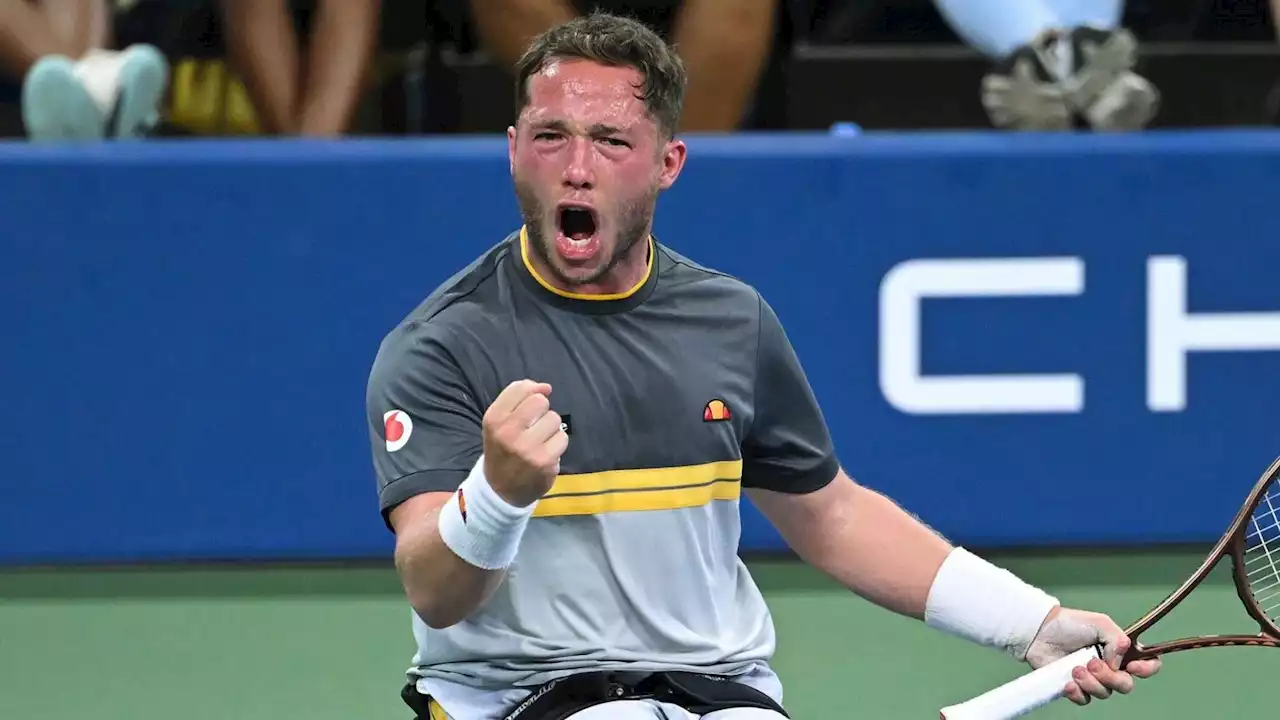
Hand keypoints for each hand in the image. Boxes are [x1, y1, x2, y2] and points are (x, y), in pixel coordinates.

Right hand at [482, 380, 567, 506]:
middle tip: (534, 427)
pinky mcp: (544, 461)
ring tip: (539, 441)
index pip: (521, 388)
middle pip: (540, 401)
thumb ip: (519, 399)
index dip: (532, 392)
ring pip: (554, 419)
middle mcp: (507, 432)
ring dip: (551, 429)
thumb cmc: (503, 449)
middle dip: (542, 412)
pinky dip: (557, 444)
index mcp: (493, 418)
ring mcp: (526, 448)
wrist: (500, 490)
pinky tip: (546, 453)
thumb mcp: (500, 422)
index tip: (530, 406)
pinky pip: (562, 438)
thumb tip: (546, 387)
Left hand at [1026, 607, 1161, 705]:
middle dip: (1110, 677)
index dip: (1147, 669)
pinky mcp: (1076, 687)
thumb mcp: (1099, 622)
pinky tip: (1068, 682)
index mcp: (1120, 651)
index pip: (1147, 664)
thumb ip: (1117, 639)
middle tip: (1092, 663)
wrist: (1039, 632)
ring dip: (1091, 682)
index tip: (1133, 666)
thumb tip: (1121, 661)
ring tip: (1075, 668)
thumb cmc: (1069, 624)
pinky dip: (1078, 693)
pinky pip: (1085, 700)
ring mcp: (1093, 679)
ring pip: (1105, 693)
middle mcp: (1110, 667)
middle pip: (1126, 685)